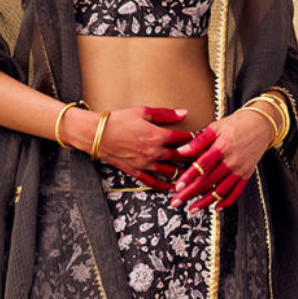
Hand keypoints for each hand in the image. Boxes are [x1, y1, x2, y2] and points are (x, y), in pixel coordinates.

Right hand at [78, 105, 194, 187]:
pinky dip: (164, 185)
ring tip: (190, 172)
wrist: (96, 134)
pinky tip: (172, 187)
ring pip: (170, 172)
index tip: (200, 138)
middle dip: (192, 157)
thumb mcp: (143, 111)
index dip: (194, 138)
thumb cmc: (118, 120)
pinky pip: (154, 182)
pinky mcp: (136, 171)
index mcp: (158, 136)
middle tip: (201, 157)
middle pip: (181, 157)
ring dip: (181, 172)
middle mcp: (154, 152)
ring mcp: (146, 164)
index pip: (183, 139)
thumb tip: (184, 112)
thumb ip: (165, 114)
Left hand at [169, 107, 275, 211]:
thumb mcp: (215, 127)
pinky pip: (236, 192)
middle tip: (176, 201)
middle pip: (208, 181)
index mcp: (222, 147)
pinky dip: (226, 202)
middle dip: (190, 193)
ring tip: (192, 209)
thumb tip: (181, 150)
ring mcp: (240, 169)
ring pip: (220, 190)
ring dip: (205, 202)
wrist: (261, 124)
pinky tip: (216, 207)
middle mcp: (232, 161)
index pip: (202, 165)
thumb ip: (198, 141)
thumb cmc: (237, 124)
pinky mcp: (246, 174)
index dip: (189, 177)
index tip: (177, 186)